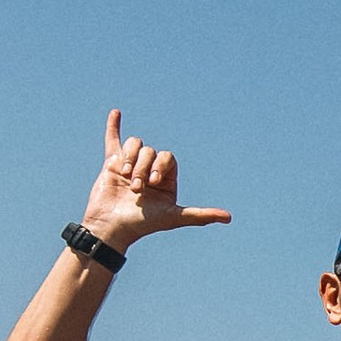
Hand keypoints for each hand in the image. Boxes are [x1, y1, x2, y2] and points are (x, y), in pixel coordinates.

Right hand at [83, 112, 230, 249]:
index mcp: (166, 179)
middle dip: (143, 167)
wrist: (112, 227)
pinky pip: (113, 141)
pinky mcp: (112, 164)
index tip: (153, 181)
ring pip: (135, 145)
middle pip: (150, 151)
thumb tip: (228, 218)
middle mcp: (149, 170)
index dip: (161, 165)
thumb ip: (200, 215)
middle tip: (137, 189)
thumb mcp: (174, 218)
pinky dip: (113, 127)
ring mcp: (130, 165)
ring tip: (126, 178)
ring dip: (131, 159)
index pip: (168, 158)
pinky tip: (116, 113)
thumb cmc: (143, 224)